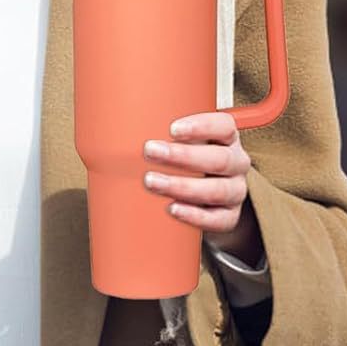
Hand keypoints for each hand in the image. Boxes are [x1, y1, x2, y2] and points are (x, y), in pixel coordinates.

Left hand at [143, 112, 261, 261]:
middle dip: (183, 156)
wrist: (207, 199)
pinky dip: (195, 216)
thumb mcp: (180, 144)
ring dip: (183, 186)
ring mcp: (235, 191)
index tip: (172, 128)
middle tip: (150, 151)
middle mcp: (235, 163)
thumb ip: (160, 134)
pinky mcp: (229, 216)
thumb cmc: (187, 164)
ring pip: (218, 190)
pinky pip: (219, 219)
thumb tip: (111, 127)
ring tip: (152, 182)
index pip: (224, 126)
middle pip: (219, 159)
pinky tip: (173, 209)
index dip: (202, 126)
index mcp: (226, 139)